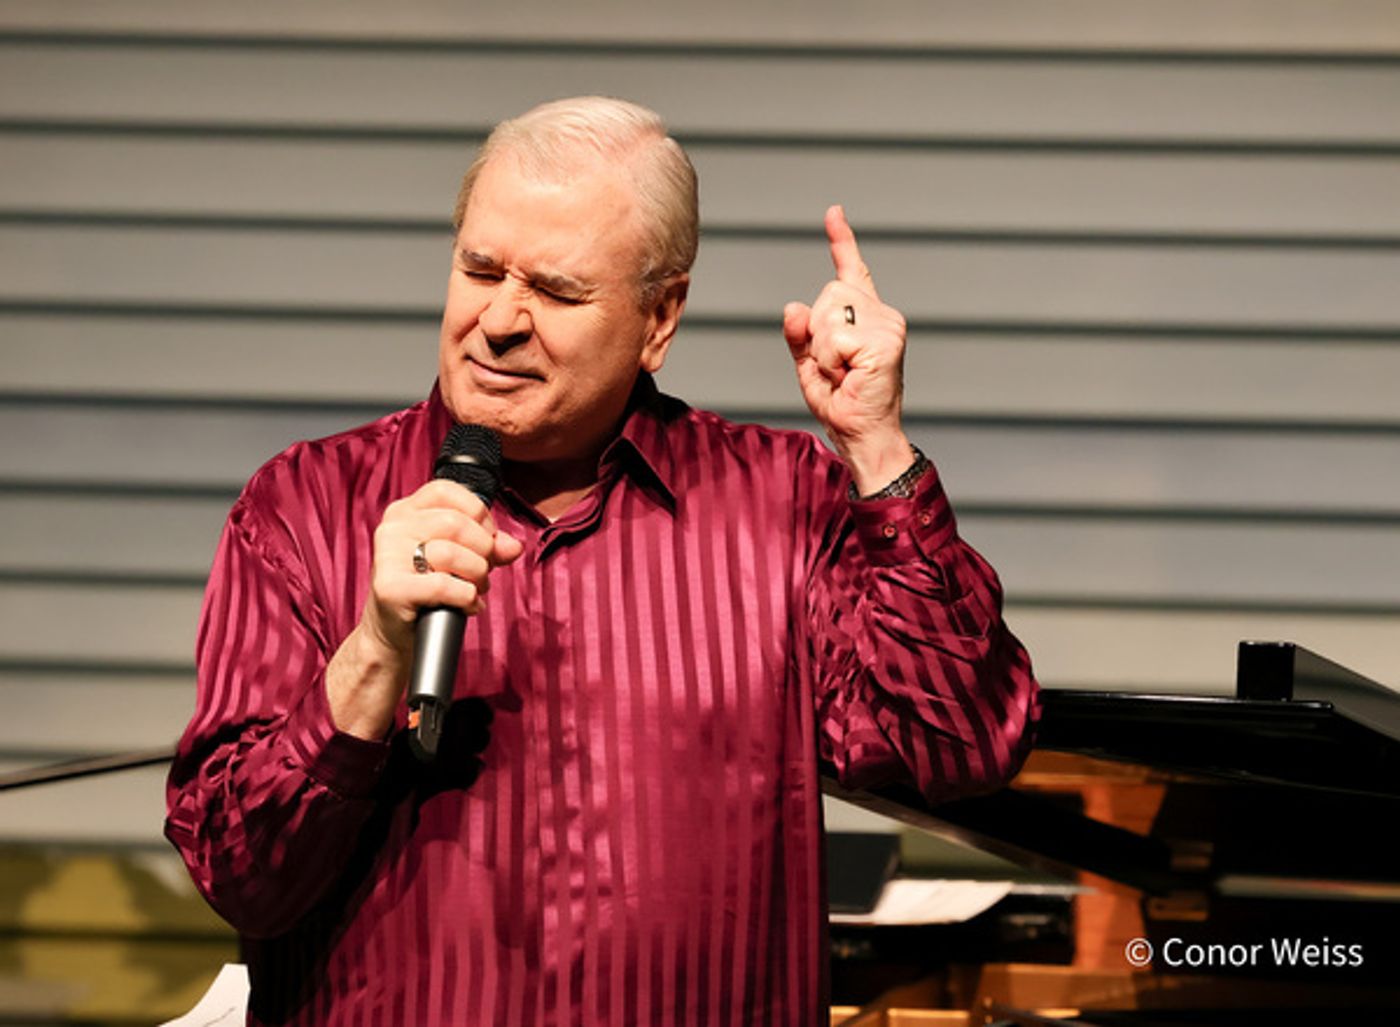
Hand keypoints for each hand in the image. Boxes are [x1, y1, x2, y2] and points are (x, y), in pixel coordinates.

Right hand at [326, 479, 522, 738]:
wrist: (394, 637)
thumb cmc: (429, 592)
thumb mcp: (459, 560)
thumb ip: (488, 546)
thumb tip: (514, 546)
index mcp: (404, 512)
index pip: (447, 491)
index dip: (478, 513)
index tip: (488, 538)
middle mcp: (392, 528)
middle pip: (456, 523)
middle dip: (483, 551)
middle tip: (484, 573)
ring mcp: (387, 557)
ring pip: (452, 553)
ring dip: (477, 576)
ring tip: (476, 590)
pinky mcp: (389, 588)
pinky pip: (444, 585)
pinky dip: (467, 597)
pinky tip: (469, 605)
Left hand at [782, 205, 913, 493]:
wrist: (863, 436)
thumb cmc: (842, 403)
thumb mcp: (810, 365)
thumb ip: (800, 335)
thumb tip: (794, 306)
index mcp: (865, 317)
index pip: (852, 271)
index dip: (841, 241)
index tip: (833, 213)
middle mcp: (882, 315)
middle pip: (828, 295)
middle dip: (816, 334)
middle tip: (835, 368)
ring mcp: (888, 326)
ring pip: (828, 316)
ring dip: (822, 351)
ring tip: (843, 374)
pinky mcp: (885, 342)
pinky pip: (834, 337)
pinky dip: (830, 361)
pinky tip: (848, 377)